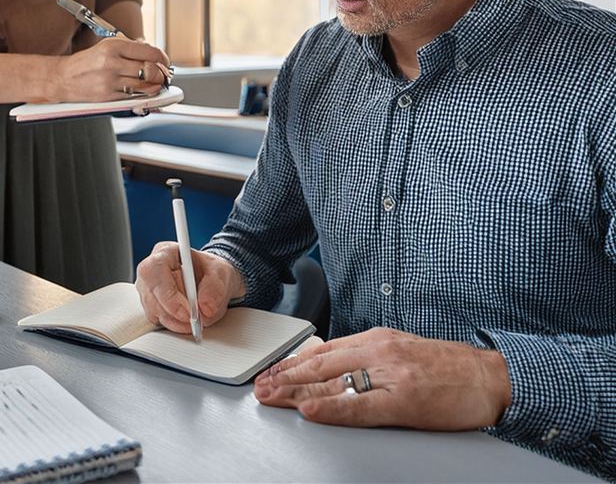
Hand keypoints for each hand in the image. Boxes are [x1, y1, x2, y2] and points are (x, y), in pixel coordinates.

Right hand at [58, 36, 170, 101]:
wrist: (62, 78)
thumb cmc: (86, 62)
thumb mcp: (107, 46)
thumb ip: (130, 49)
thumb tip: (154, 56)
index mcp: (113, 46)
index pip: (149, 52)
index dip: (162, 58)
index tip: (165, 62)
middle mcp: (112, 63)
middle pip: (150, 70)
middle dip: (162, 74)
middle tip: (164, 75)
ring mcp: (110, 81)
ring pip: (145, 86)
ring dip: (155, 86)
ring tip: (155, 83)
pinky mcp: (108, 97)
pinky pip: (133, 97)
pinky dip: (141, 94)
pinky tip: (141, 90)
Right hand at [135, 242, 243, 333]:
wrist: (212, 282)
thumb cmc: (211, 271)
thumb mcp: (221, 271)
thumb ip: (215, 287)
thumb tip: (205, 307)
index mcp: (165, 252)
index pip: (153, 271)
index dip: (168, 294)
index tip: (187, 311)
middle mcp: (151, 271)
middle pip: (151, 295)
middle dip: (175, 313)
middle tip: (195, 319)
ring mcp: (148, 290)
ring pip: (154, 311)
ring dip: (177, 321)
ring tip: (197, 318)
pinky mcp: (151, 307)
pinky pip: (158, 321)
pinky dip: (175, 325)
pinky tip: (188, 319)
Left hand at [253, 327, 511, 430]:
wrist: (489, 377)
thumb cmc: (447, 368)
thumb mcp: (401, 351)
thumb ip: (369, 357)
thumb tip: (334, 367)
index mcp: (376, 339)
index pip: (323, 351)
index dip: (293, 363)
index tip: (271, 372)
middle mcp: (377, 351)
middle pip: (320, 365)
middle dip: (286, 377)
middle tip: (260, 387)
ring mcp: (390, 374)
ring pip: (333, 382)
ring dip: (297, 391)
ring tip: (271, 397)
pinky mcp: (405, 399)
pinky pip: (361, 405)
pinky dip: (333, 408)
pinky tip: (311, 410)